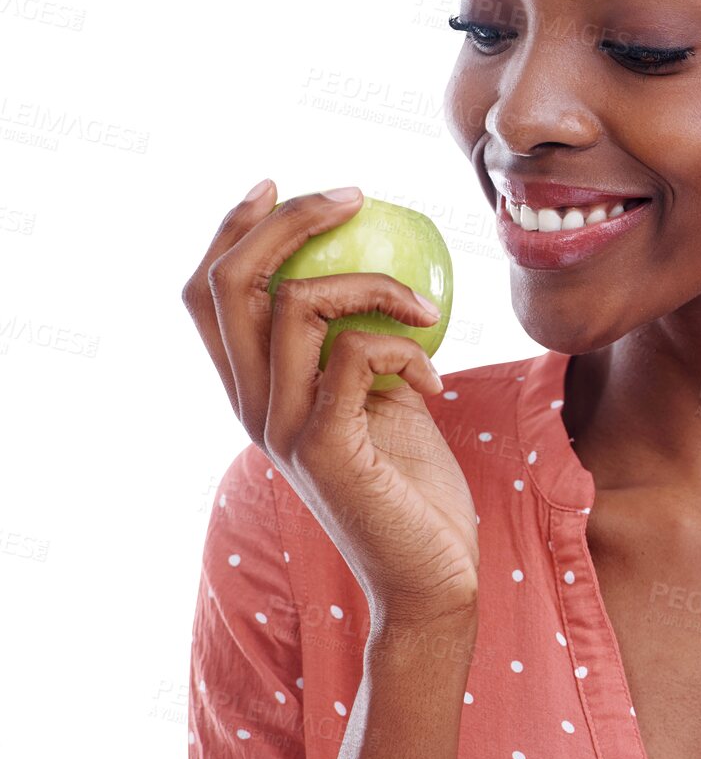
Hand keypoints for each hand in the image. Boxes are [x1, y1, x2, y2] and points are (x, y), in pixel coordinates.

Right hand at [183, 180, 480, 626]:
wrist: (431, 574)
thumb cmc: (414, 486)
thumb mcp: (382, 397)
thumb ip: (360, 346)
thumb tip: (383, 275)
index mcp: (256, 392)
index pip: (208, 295)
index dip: (230, 230)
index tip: (277, 184)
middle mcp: (253, 406)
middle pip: (230, 285)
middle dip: (288, 222)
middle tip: (354, 196)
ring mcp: (282, 428)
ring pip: (295, 307)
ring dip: (373, 284)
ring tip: (424, 308)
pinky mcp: (326, 448)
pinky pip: (353, 355)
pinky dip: (403, 345)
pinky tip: (433, 376)